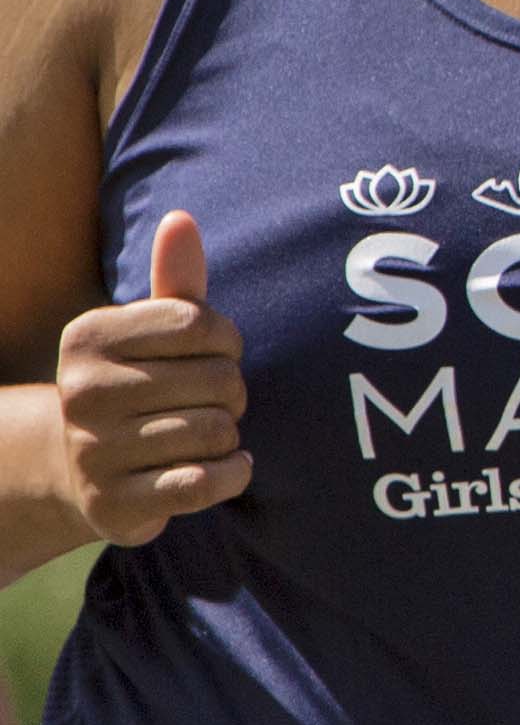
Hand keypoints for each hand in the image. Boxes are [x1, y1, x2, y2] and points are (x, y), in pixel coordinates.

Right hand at [27, 209, 248, 543]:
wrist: (81, 469)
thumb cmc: (137, 383)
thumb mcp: (151, 331)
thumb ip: (175, 280)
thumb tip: (181, 219)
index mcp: (87, 338)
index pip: (205, 324)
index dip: (226, 341)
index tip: (209, 355)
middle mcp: (81, 393)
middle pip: (221, 380)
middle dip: (231, 392)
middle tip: (205, 402)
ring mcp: (94, 453)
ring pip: (218, 431)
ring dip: (228, 435)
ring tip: (200, 435)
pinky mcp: (117, 504)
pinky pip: (207, 483)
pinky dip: (233, 474)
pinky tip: (224, 466)